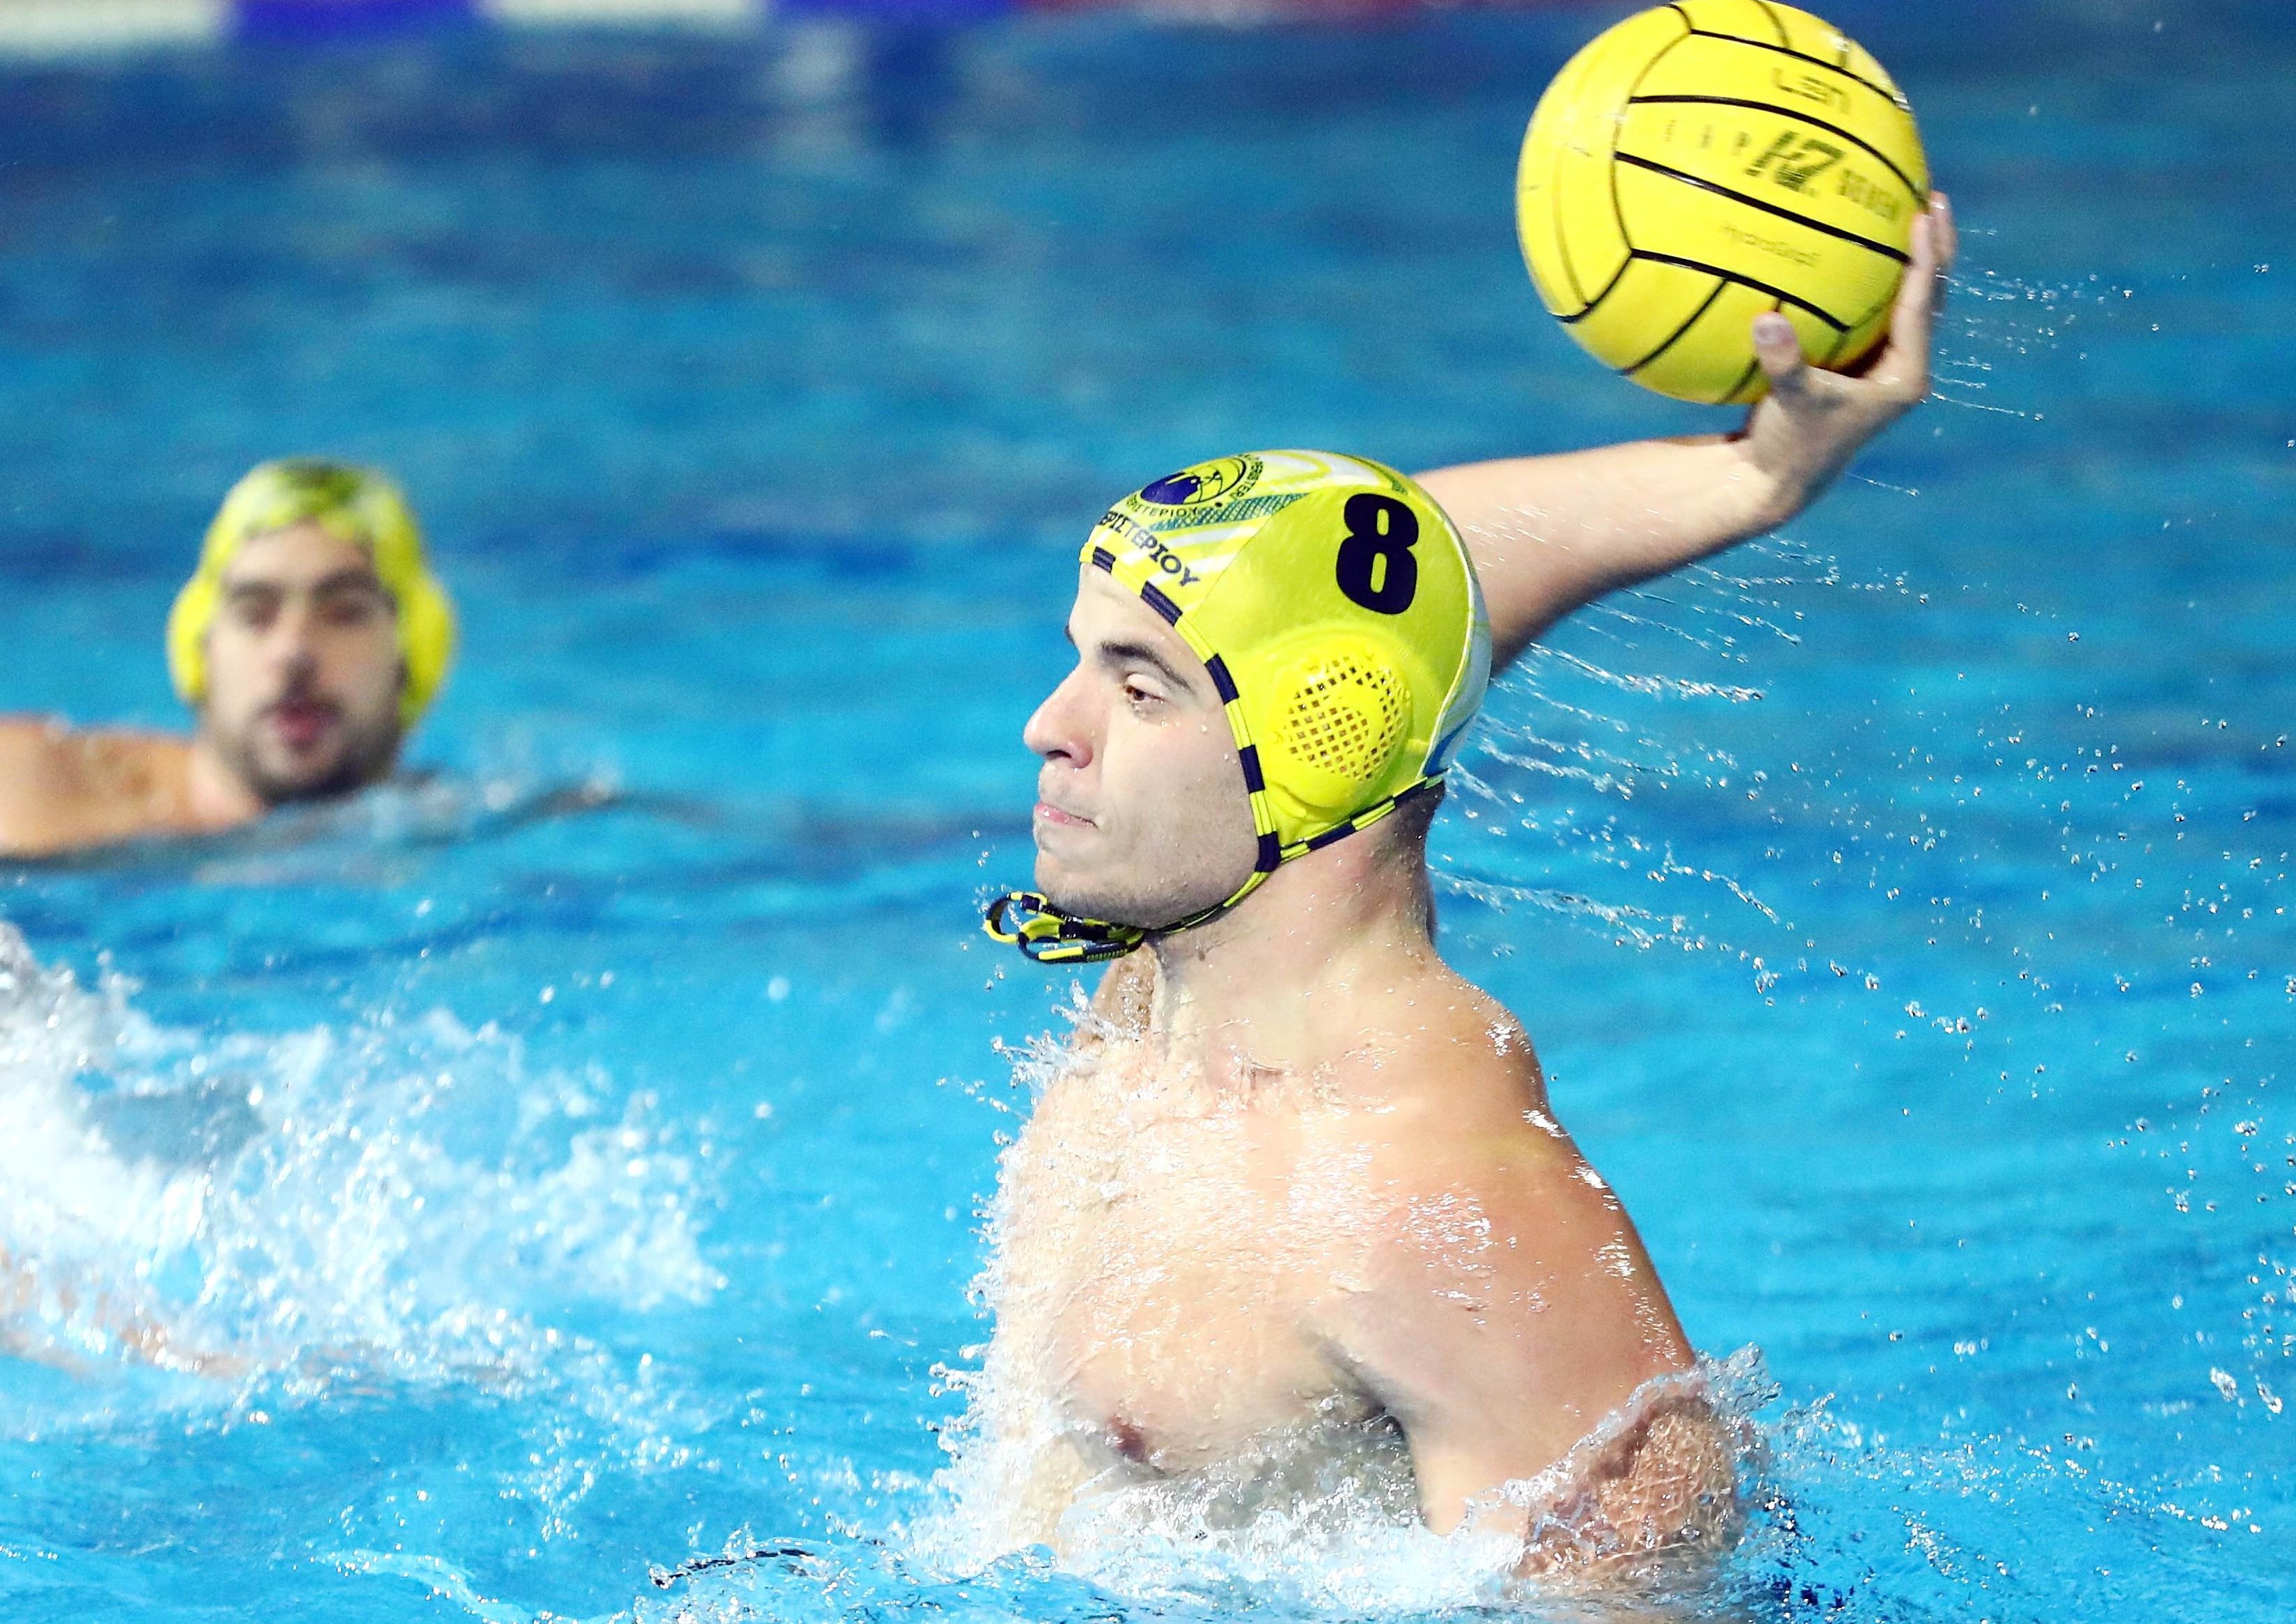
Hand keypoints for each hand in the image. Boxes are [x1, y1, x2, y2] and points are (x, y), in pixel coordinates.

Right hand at [1735, 190, 1957, 526]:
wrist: (1780, 481)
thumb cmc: (1790, 446)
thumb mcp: (1787, 405)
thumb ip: (1783, 363)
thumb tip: (1766, 319)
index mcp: (1905, 377)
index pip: (1924, 306)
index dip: (1925, 259)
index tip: (1924, 214)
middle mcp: (1905, 368)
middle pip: (1934, 297)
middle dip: (1937, 248)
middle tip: (1935, 198)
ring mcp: (1887, 367)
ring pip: (1914, 302)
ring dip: (1916, 259)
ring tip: (1913, 211)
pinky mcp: (1865, 366)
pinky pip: (1881, 310)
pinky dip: (1879, 279)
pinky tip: (1860, 248)